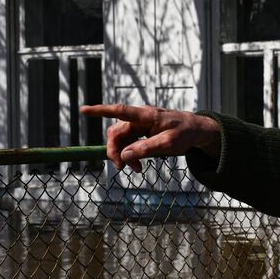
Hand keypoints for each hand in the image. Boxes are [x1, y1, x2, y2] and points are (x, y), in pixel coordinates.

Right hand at [79, 104, 220, 171]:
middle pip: (116, 132)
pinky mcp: (141, 131)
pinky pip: (128, 142)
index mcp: (146, 116)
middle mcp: (140, 118)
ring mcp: (139, 124)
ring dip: (123, 155)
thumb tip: (124, 155)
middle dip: (115, 151)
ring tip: (136, 169)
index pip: (120, 111)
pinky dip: (129, 154)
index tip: (83, 110)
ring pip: (120, 139)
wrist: (196, 130)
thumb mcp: (168, 144)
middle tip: (123, 168)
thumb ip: (146, 149)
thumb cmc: (184, 133)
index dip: (100, 111)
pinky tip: (137, 164)